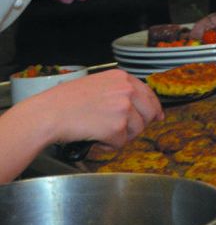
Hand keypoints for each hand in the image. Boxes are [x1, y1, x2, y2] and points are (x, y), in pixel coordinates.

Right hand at [32, 69, 162, 146]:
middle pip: (149, 113)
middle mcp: (127, 90)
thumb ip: (118, 91)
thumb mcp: (96, 84)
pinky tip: (96, 140)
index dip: (154, 107)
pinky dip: (109, 146)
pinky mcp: (117, 127)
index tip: (157, 116)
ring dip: (121, 137)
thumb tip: (137, 105)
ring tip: (101, 133)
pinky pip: (121, 143)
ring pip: (137, 130)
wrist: (48, 114)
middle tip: (123, 131)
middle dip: (138, 125)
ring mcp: (124, 108)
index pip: (149, 93)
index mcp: (122, 78)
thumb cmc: (65, 102)